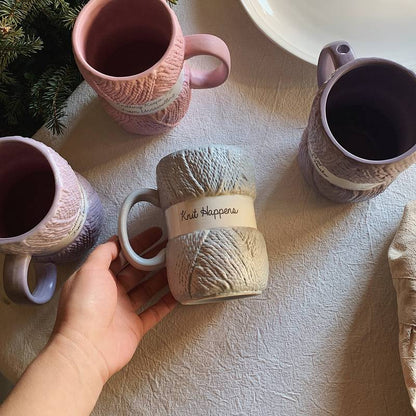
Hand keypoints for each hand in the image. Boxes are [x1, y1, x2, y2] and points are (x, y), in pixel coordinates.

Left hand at [51, 227, 175, 382]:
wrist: (86, 348)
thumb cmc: (85, 306)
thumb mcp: (89, 270)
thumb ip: (104, 253)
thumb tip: (115, 242)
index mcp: (99, 278)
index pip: (121, 255)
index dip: (137, 243)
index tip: (154, 234)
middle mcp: (111, 292)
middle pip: (136, 270)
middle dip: (152, 257)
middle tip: (171, 246)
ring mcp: (124, 310)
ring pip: (147, 289)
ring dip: (161, 277)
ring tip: (178, 264)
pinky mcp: (135, 326)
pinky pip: (154, 311)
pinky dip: (166, 303)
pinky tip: (178, 292)